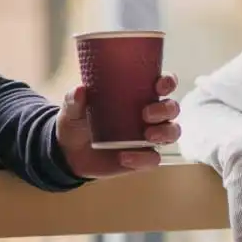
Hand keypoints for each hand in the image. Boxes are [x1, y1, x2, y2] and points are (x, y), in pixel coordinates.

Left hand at [55, 75, 180, 178]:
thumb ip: (74, 100)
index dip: (168, 82)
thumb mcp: (72, 109)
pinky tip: (124, 157)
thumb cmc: (77, 122)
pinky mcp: (142, 158)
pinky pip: (153, 159)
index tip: (160, 85)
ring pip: (172, 132)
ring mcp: (148, 137)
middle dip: (165, 109)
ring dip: (165, 132)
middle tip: (146, 113)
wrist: (70, 152)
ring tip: (147, 136)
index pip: (162, 84)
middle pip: (172, 108)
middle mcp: (149, 114)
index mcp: (138, 95)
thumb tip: (80, 90)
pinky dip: (143, 159)